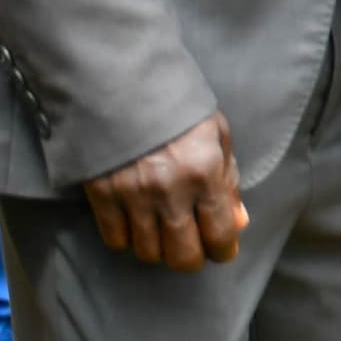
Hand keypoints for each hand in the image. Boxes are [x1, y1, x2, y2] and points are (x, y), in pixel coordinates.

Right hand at [84, 113, 243, 271]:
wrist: (121, 83)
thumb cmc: (176, 108)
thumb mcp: (216, 134)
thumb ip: (228, 181)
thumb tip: (238, 222)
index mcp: (205, 173)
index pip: (219, 235)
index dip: (223, 250)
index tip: (221, 249)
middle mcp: (170, 191)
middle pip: (182, 257)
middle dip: (192, 258)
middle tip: (192, 246)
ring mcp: (133, 196)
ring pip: (148, 253)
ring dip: (159, 249)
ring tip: (163, 231)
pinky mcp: (102, 195)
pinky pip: (116, 239)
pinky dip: (127, 240)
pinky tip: (135, 224)